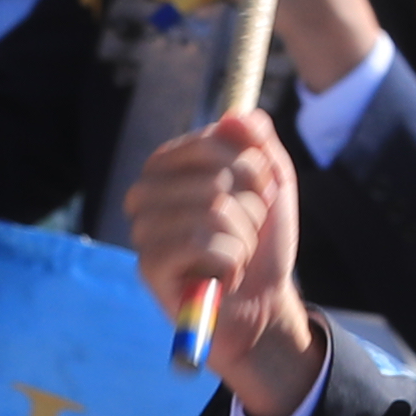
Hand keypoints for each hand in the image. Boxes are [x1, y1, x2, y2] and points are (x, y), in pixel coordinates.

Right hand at [129, 112, 319, 413]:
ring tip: (235, 254)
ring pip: (214, 210)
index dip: (254, 169)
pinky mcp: (148, 264)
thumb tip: (239, 115)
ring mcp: (143, 228)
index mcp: (168, 164)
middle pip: (218, 177)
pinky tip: (225, 275)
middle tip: (246, 233)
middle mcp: (145, 191)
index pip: (215, 141)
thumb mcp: (272, 182)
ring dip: (244, 238)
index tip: (260, 194)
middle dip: (252, 209)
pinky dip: (233, 261)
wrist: (263, 301)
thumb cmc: (261, 240)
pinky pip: (204, 244)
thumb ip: (258, 142)